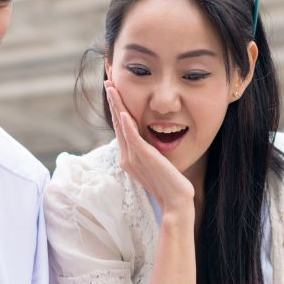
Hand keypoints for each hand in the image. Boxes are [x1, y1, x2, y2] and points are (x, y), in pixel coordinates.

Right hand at [105, 80, 193, 213]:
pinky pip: (133, 139)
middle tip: (108, 81)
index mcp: (128, 156)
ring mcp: (134, 157)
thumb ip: (148, 151)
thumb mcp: (155, 163)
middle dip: (113, 101)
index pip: (120, 127)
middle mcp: (127, 156)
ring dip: (117, 105)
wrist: (175, 202)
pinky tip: (124, 112)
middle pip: (117, 123)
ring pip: (122, 126)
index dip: (117, 107)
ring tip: (112, 88)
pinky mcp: (144, 158)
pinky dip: (127, 125)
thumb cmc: (169, 184)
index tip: (114, 90)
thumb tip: (147, 140)